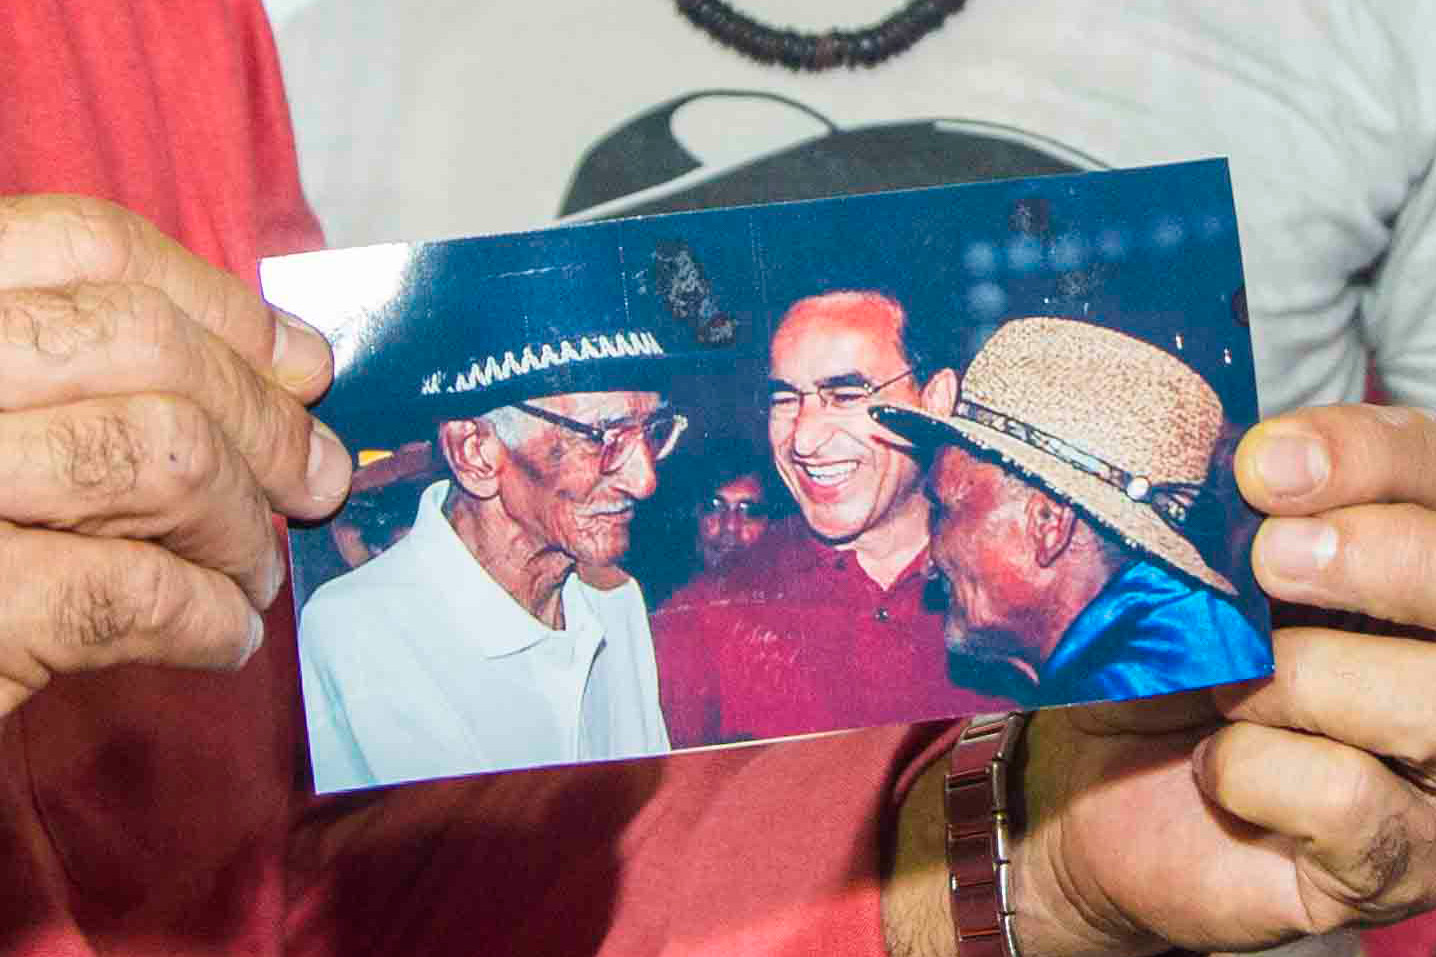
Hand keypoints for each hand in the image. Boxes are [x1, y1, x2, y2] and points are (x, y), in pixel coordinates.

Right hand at [0, 194, 351, 715]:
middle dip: (265, 425)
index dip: (222, 307)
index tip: (303, 366)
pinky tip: (220, 636)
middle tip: (317, 482)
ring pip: (158, 455)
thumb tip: (287, 372)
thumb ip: (79, 369)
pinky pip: (127, 592)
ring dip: (241, 527)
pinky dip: (204, 619)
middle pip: (146, 349)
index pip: (88, 246)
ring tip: (254, 571)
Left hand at [884, 404, 1435, 955]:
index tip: (1263, 466)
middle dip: (1374, 556)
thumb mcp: (1171, 570)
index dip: (1367, 457)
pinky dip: (1258, 772)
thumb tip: (1233, 458)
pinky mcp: (1397, 859)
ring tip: (1223, 689)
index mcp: (1396, 560)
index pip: (1433, 473)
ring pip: (1428, 700)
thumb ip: (1212, 511)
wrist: (1093, 786)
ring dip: (1298, 680)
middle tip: (1269, 562)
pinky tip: (1216, 770)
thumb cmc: (1154, 662)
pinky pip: (1352, 799)